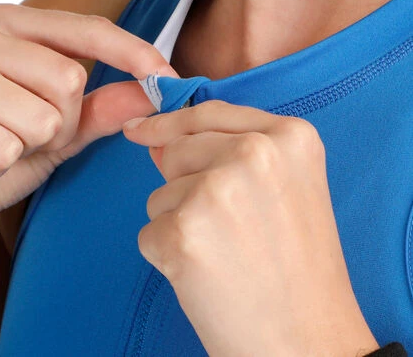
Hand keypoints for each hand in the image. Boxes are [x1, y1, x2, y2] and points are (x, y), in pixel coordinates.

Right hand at [0, 3, 176, 256]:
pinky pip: (6, 148)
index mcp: (9, 23)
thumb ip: (106, 106)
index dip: (132, 53)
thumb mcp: (62, 128)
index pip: (87, 29)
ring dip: (31, 147)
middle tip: (28, 136)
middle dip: (62, 125)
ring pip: (43, 118)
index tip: (167, 76)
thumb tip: (156, 88)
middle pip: (69, 80)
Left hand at [123, 100, 378, 356]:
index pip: (209, 113)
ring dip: (180, 222)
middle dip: (183, 183)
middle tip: (226, 226)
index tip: (140, 128)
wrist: (307, 342)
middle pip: (176, 149)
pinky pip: (150, 230)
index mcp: (289, 137)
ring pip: (161, 192)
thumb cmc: (297, 268)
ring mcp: (217, 190)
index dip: (170, 121)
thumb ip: (224, 152)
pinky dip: (169, 253)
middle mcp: (254, 153)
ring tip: (225, 254)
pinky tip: (207, 275)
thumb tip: (155, 139)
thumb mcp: (283, 188)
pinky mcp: (184, 231)